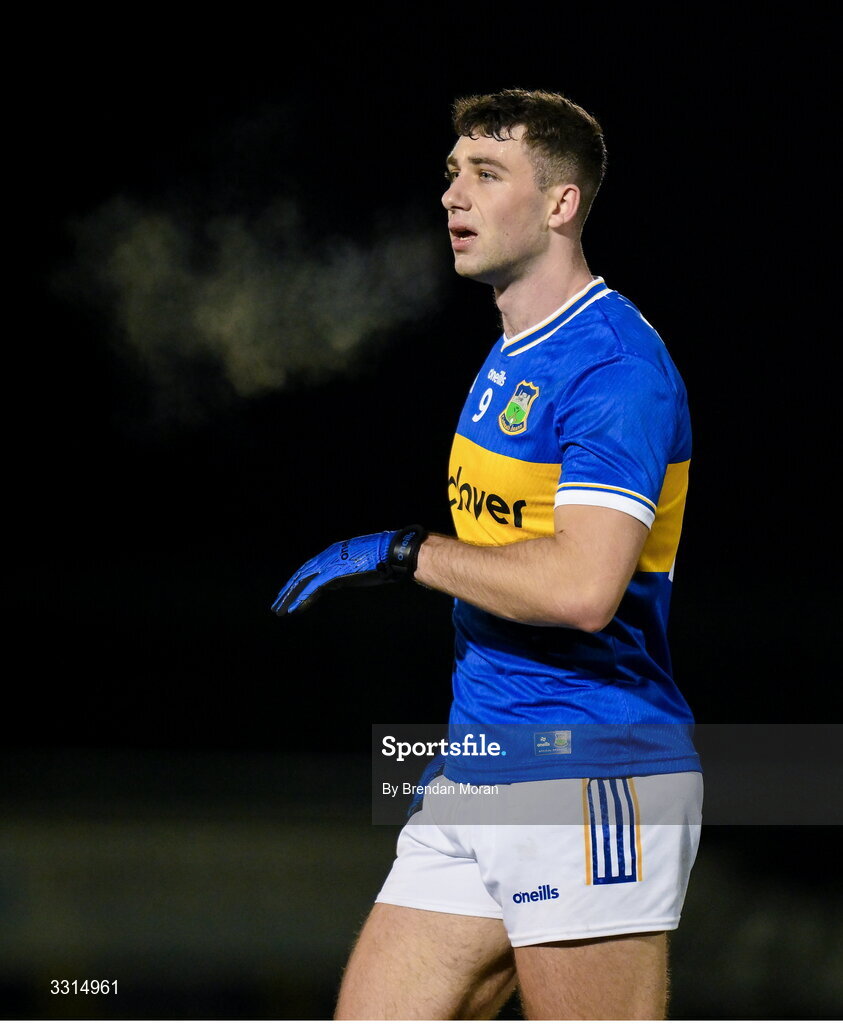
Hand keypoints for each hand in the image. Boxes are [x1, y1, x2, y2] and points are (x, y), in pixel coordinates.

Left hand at [272, 525, 426, 615]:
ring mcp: (329, 563)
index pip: (308, 570)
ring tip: (280, 609)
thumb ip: (340, 575)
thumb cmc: (378, 560)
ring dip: (290, 597)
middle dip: (287, 591)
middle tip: (277, 604)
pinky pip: (313, 587)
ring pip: (302, 581)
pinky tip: (294, 608)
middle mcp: (326, 556)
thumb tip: (330, 585)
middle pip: (301, 575)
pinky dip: (303, 597)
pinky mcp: (334, 572)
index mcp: (331, 553)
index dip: (296, 583)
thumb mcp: (354, 569)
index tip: (288, 595)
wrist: (390, 552)